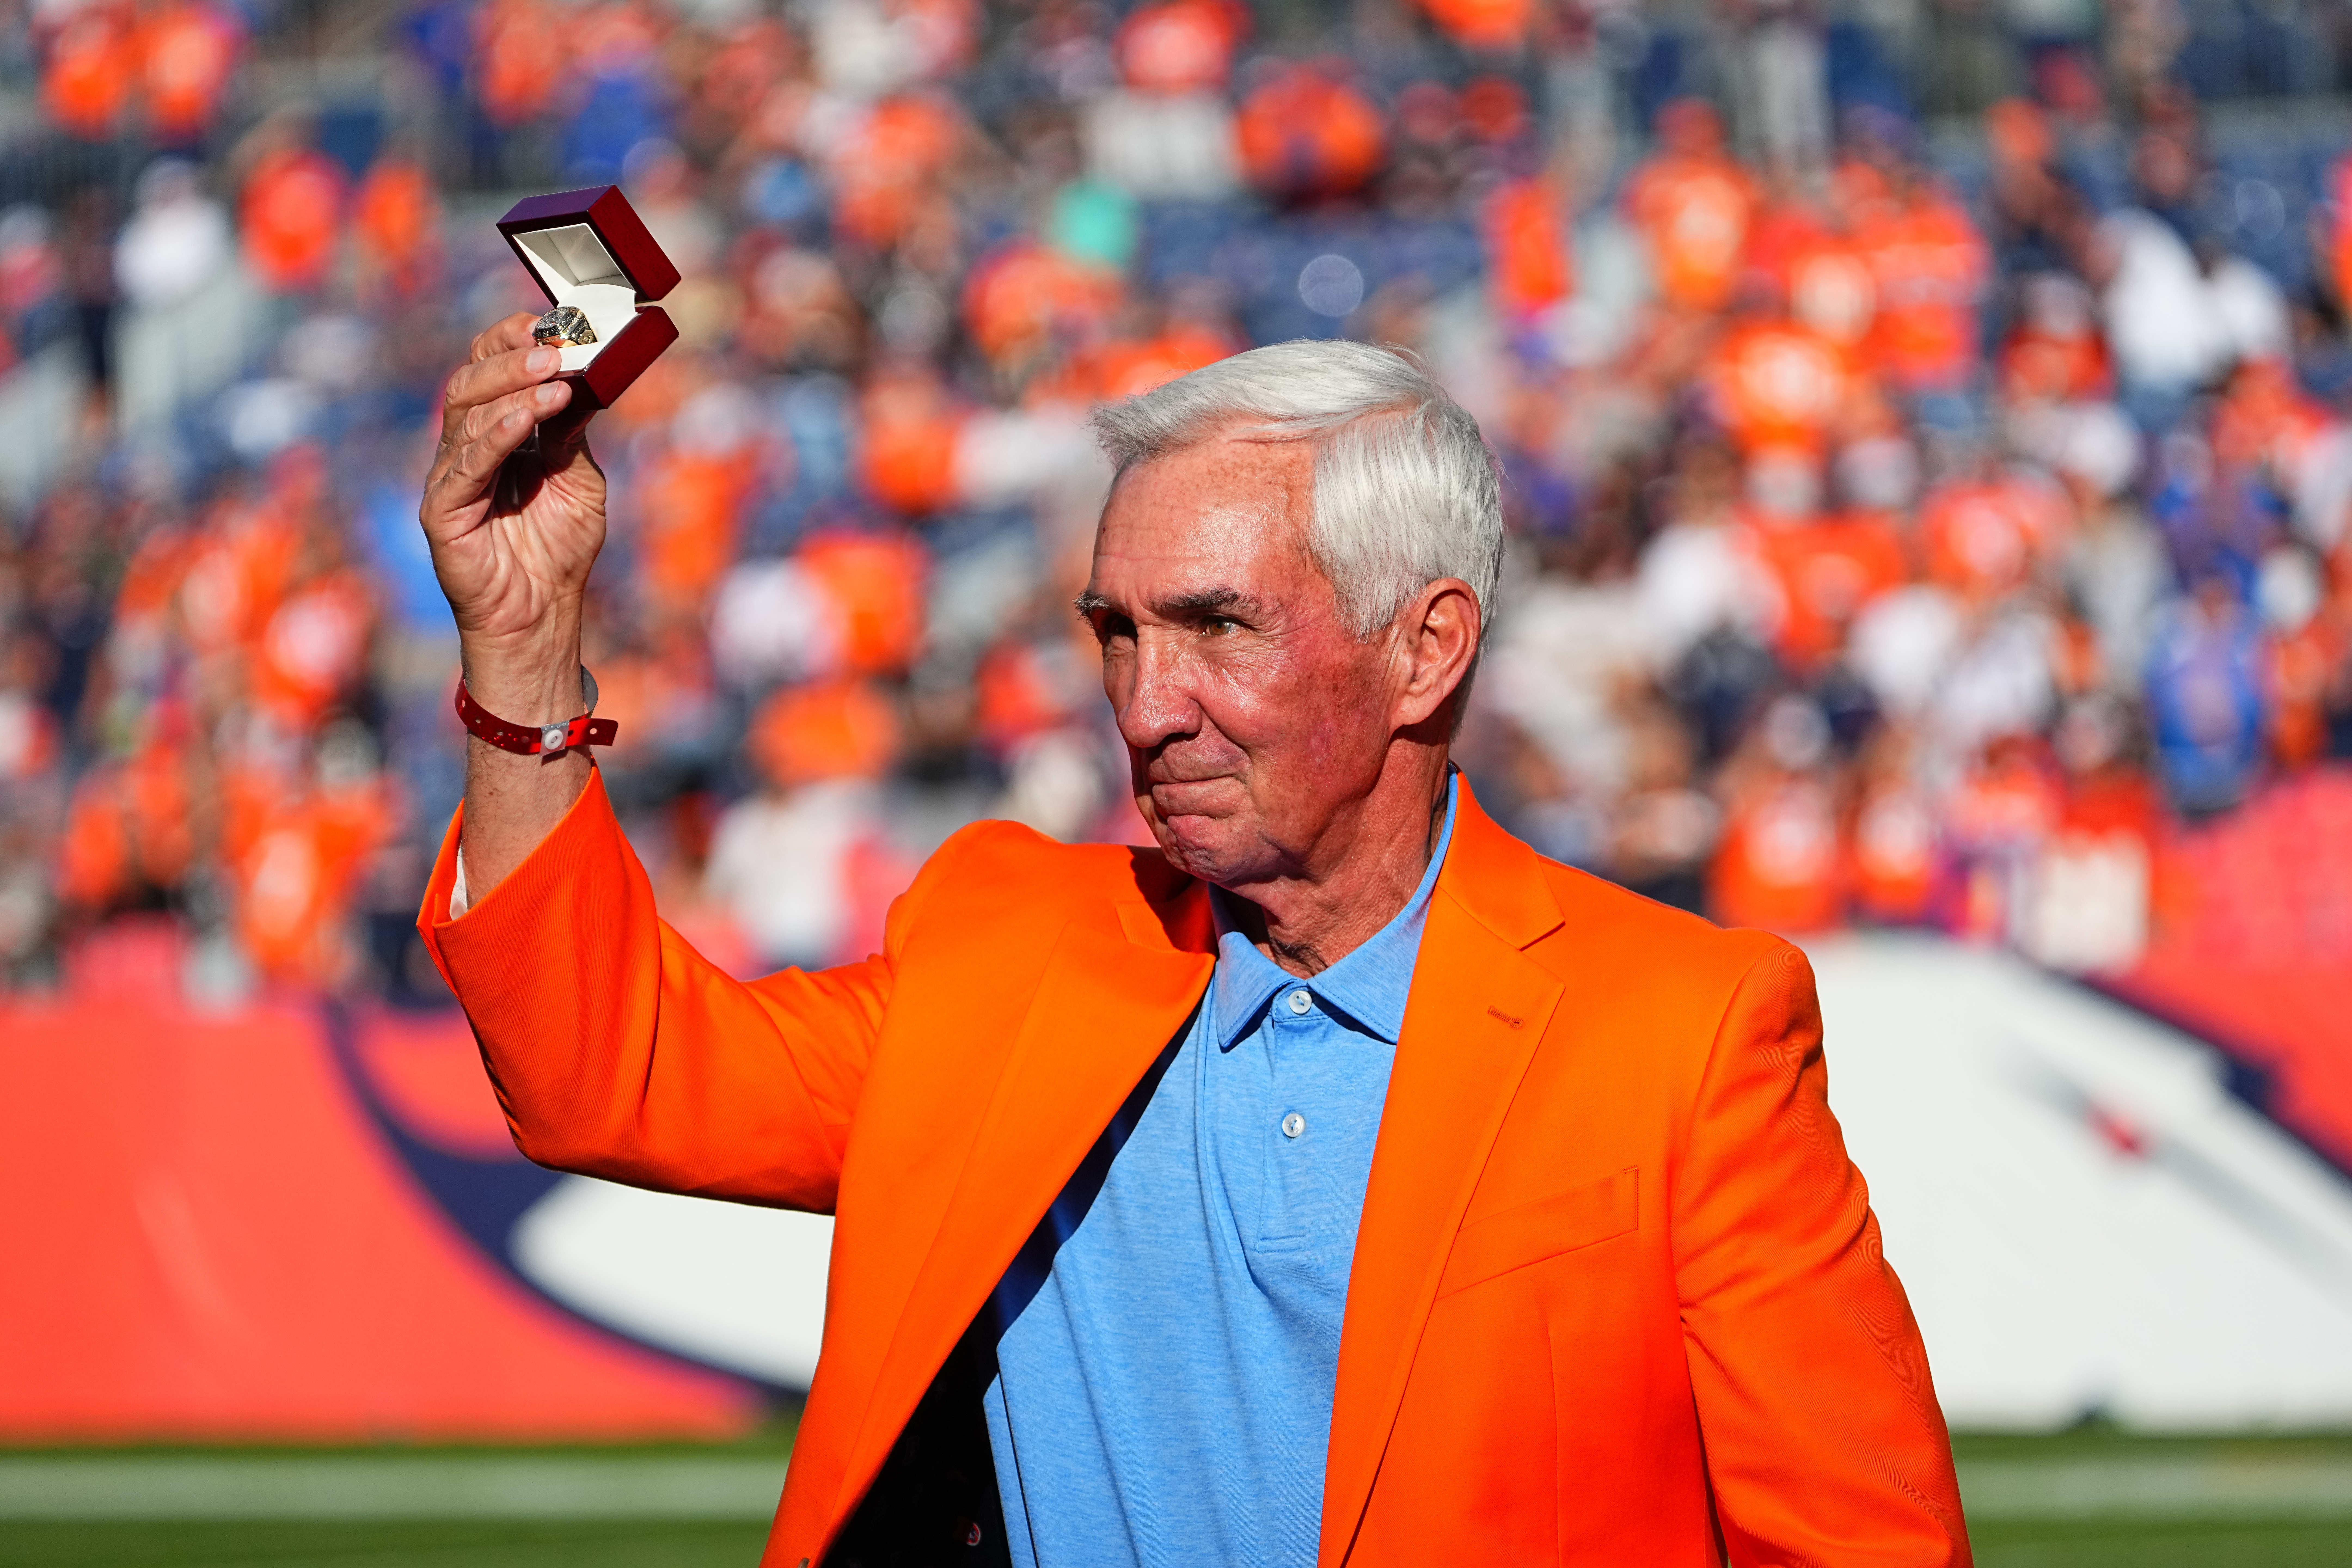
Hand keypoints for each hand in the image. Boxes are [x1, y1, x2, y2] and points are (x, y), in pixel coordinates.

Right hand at [419, 313, 606, 662]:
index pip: (488, 369)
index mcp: (495, 433)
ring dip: (512, 393)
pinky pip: (465, 464)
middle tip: (552, 351)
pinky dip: (494, 437)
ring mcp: (450, 476)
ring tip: (552, 380)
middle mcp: (466, 447)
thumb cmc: (558, 549)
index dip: (509, 343)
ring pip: (467, 416)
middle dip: (512, 362)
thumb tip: (580, 383)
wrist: (541, 612)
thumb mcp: (578, 481)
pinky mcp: (443, 509)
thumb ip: (571, 434)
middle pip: (471, 383)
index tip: (547, 326)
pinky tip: (522, 421)